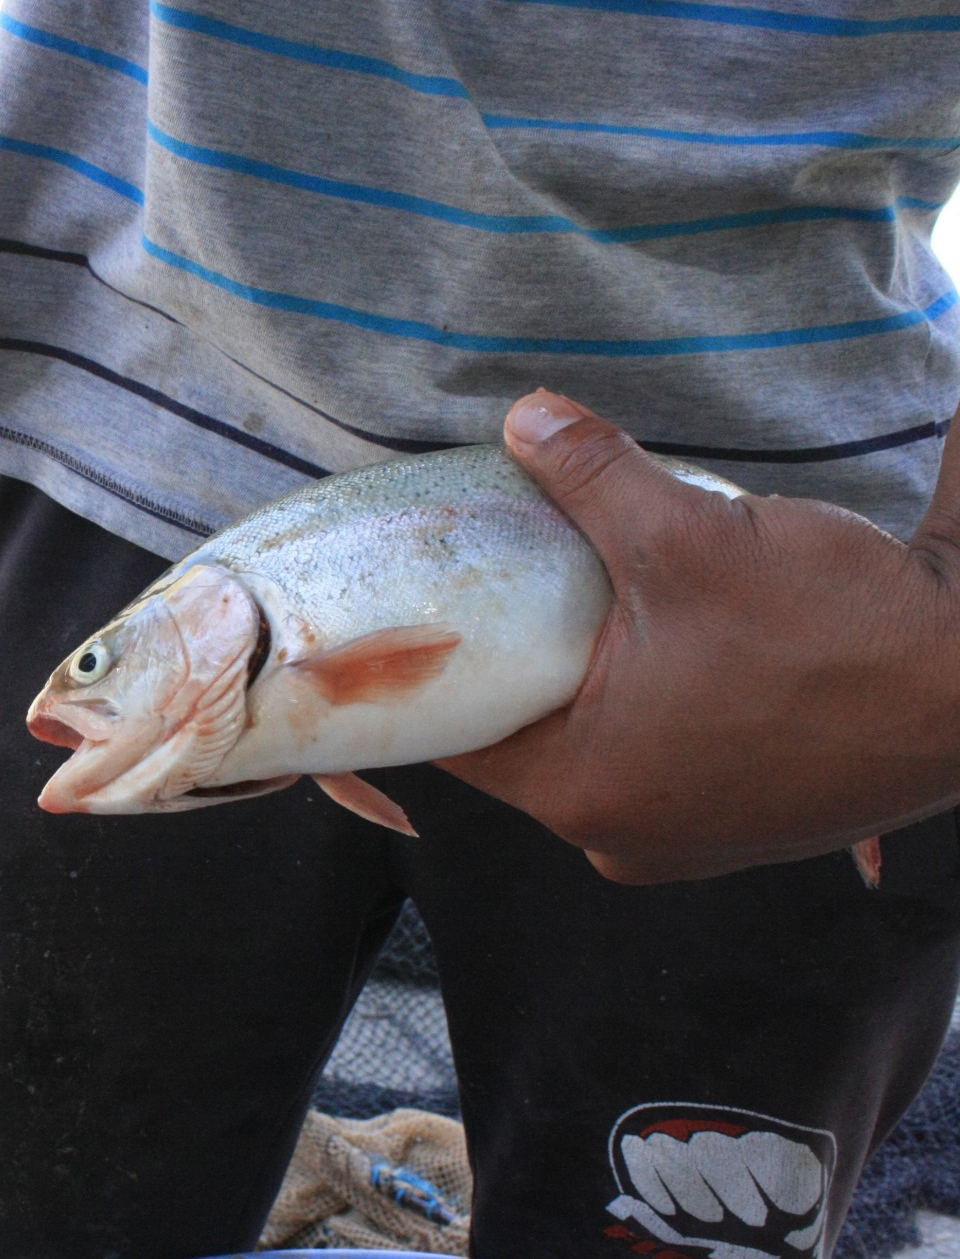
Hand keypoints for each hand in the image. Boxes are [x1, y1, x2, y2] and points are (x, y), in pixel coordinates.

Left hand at [437, 390, 959, 882]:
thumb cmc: (836, 631)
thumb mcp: (689, 536)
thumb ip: (590, 476)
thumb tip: (524, 418)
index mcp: (582, 791)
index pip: (458, 730)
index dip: (434, 662)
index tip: (422, 606)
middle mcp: (623, 836)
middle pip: (525, 736)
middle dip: (517, 659)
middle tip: (496, 583)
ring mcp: (690, 839)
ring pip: (596, 744)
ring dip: (589, 679)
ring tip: (583, 601)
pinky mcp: (748, 822)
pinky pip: (662, 755)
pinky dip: (650, 703)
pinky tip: (661, 640)